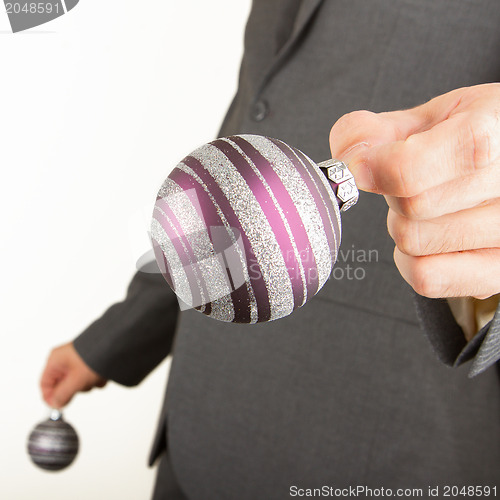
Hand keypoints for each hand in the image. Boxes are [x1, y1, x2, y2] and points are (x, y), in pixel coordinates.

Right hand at [40, 342, 107, 407]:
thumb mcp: (75, 380)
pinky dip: (96, 379)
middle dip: (74, 389)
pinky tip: (102, 375)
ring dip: (88, 384)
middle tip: (82, 386)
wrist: (115, 345)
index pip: (45, 384)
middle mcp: (64, 359)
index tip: (58, 406)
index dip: (50, 397)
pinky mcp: (89, 363)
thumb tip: (55, 404)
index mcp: (55, 360)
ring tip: (94, 377)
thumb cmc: (94, 357)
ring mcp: (77, 361)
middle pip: (62, 385)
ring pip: (77, 383)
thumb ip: (63, 395)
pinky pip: (89, 377)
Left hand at [329, 83, 499, 298]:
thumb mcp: (432, 116)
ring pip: (413, 243)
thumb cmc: (475, 136)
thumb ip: (378, 131)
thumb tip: (345, 158)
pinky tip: (433, 236)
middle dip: (395, 193)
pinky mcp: (499, 272)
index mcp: (492, 133)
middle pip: (409, 207)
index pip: (414, 168)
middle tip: (415, 179)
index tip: (356, 165)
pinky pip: (426, 277)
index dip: (374, 168)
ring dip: (405, 225)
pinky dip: (413, 259)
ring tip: (435, 204)